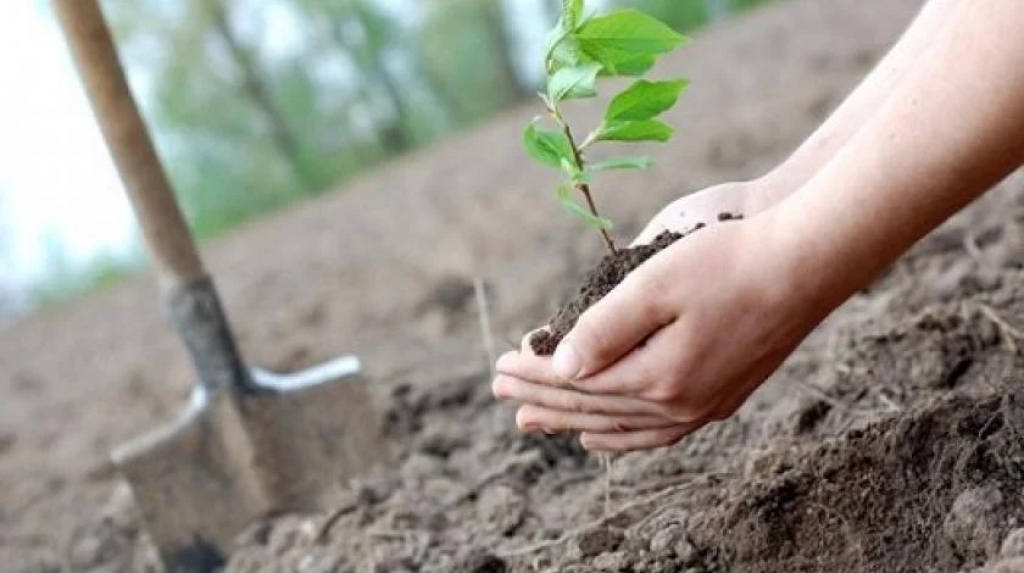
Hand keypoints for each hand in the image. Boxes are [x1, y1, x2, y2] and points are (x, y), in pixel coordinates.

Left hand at [493, 199, 827, 451]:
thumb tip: (563, 368)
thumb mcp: (656, 283)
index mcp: (658, 375)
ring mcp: (704, 405)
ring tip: (536, 423)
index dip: (534, 374)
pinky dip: (622, 438)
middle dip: (543, 400)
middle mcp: (679, 403)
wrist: (806, 264)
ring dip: (575, 423)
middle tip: (501, 395)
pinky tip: (605, 437)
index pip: (577, 383)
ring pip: (622, 428)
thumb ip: (605, 329)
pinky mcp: (722, 397)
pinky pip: (658, 434)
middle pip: (593, 409)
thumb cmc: (729, 261)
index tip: (499, 366)